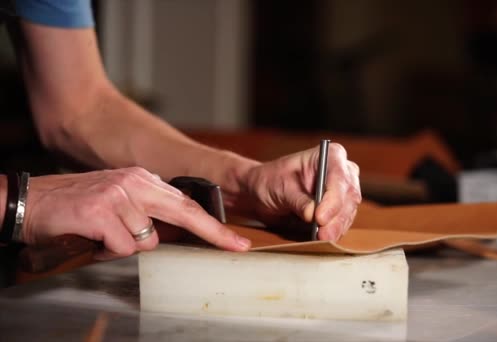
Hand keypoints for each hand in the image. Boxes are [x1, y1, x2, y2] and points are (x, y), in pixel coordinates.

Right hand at [23, 167, 250, 259]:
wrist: (30, 201)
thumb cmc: (77, 205)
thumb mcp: (118, 200)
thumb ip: (147, 210)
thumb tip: (176, 229)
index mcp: (142, 180)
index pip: (186, 203)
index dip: (214, 225)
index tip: (237, 241)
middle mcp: (134, 183)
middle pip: (185, 212)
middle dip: (213, 233)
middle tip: (236, 246)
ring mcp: (118, 195)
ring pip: (147, 240)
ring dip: (127, 247)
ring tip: (104, 236)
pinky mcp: (100, 212)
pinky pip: (122, 247)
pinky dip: (108, 252)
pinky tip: (92, 237)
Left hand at [241, 143, 360, 239]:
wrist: (266, 191)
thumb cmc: (272, 180)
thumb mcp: (281, 187)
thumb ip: (298, 200)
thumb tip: (312, 214)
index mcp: (330, 155)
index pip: (339, 177)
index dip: (333, 198)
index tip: (320, 217)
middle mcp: (342, 171)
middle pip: (349, 196)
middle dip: (337, 217)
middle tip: (323, 234)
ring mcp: (343, 191)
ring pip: (348, 211)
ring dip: (336, 227)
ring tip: (321, 238)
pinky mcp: (340, 209)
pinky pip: (343, 222)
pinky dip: (334, 231)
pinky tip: (323, 238)